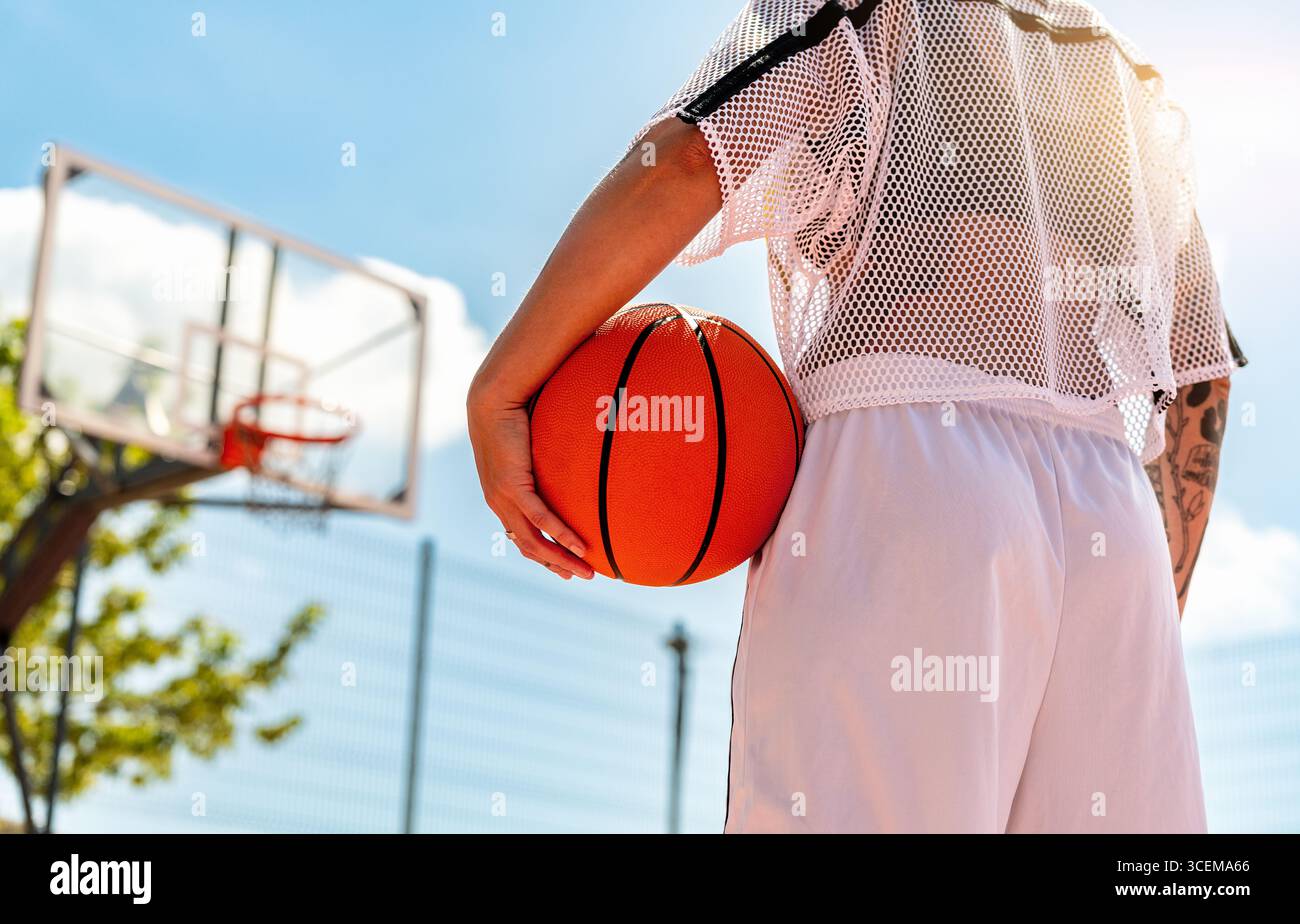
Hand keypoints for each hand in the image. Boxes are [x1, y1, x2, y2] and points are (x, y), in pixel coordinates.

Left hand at [467, 383, 593, 580]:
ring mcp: (503, 498)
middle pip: (530, 548)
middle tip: (583, 576)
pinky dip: (561, 534)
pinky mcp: (512, 486)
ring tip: (587, 570)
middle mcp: (499, 504)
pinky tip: (579, 546)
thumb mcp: (528, 452)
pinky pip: (540, 518)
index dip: (545, 557)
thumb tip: (566, 467)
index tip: (567, 568)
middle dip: (557, 565)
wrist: (492, 402)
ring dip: (562, 558)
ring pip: (534, 540)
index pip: (522, 538)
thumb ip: (541, 467)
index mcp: (500, 499)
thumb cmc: (513, 421)